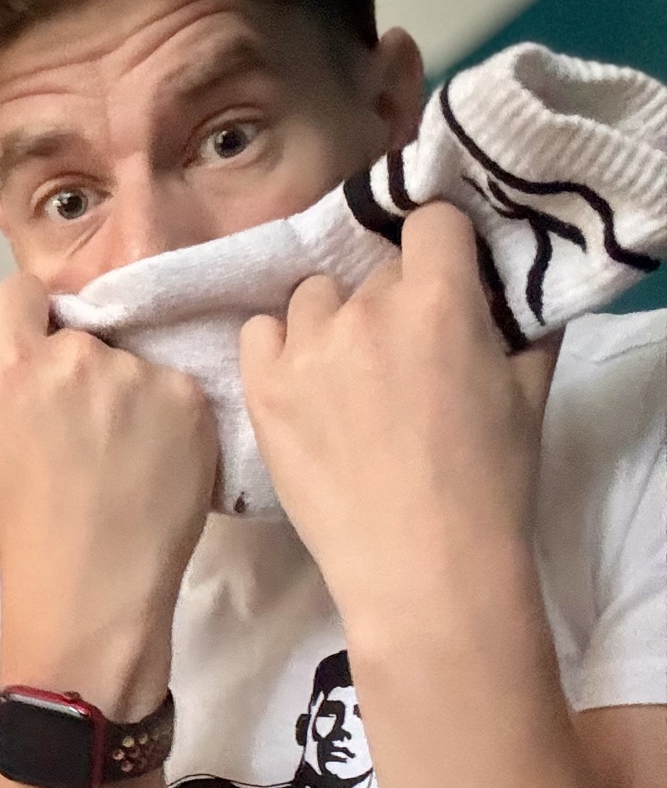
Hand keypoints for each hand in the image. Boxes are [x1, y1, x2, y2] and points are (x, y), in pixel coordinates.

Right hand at [0, 274, 217, 714]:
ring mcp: (140, 377)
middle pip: (76, 330)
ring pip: (126, 359)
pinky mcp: (188, 401)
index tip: (32, 363)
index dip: (22, 322)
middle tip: (71, 434)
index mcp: (17, 363)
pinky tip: (146, 461)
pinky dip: (160, 414)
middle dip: (69, 367)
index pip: (19, 292)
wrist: (90, 585)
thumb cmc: (18, 523)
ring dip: (118, 390)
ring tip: (111, 455)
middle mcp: (81, 357)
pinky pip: (169, 385)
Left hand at [240, 201, 560, 641]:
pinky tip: (302, 383)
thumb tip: (506, 291)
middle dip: (393, 299)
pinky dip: (280, 347)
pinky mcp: (262, 390)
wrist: (422, 566)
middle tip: (405, 353)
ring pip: (313, 297)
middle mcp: (364, 311)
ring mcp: (305, 350)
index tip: (444, 278)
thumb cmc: (489, 486)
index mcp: (437, 300)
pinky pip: (258, 332)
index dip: (440, 247)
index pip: (428, 221)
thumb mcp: (528, 391)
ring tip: (349, 374)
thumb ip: (519, 323)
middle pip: (373, 269)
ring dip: (334, 320)